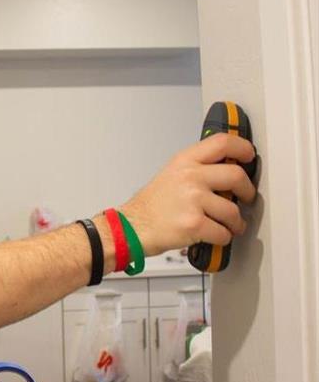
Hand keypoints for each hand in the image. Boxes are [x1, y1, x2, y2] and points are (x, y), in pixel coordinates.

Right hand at [120, 133, 256, 255]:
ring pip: (233, 211)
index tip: (249, 156)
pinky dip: (223, 238)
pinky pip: (224, 233)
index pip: (222, 143)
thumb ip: (198, 167)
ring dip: (235, 222)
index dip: (242, 148)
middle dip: (247, 191)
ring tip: (228, 224)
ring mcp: (193, 200)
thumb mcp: (171, 174)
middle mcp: (190, 177)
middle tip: (245, 197)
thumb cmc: (151, 205)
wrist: (132, 227)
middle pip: (236, 176)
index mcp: (184, 161)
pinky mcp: (194, 224)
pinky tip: (214, 235)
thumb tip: (226, 169)